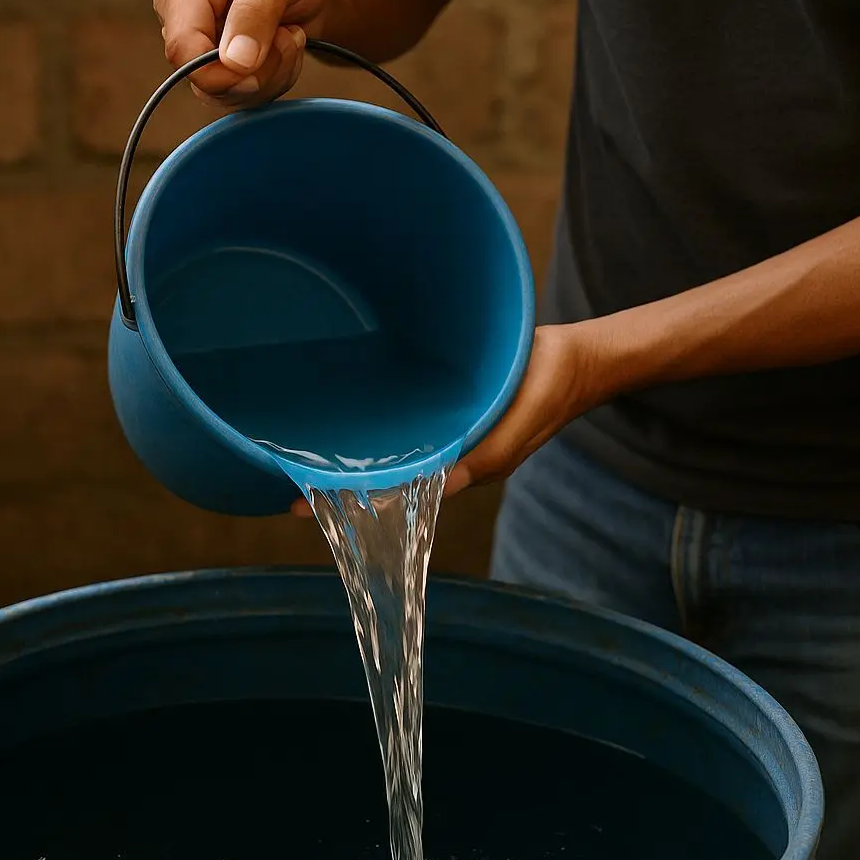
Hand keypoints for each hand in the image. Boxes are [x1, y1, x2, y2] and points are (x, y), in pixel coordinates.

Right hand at [153, 0, 335, 109]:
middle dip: (258, 70)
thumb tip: (233, 62)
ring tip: (291, 37)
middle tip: (291, 36)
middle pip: (204, 76)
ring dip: (271, 76)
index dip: (222, 70)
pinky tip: (284, 52)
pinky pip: (239, 96)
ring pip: (224, 93)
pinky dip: (271, 82)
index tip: (263, 60)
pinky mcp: (216, 65)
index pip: (183, 47)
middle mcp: (180, 13)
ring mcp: (197, 43)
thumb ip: (255, 10)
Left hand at [290, 324, 601, 516]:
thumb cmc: (547, 394)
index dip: (345, 499)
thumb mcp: (512, 431)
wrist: (575, 359)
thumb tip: (436, 487)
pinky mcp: (442, 397)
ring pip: (385, 441)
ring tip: (302, 443)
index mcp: (453, 468)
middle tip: (284, 468)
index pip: (387, 493)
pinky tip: (344, 404)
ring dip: (350, 444)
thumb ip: (477, 461)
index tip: (299, 500)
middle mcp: (440, 450)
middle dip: (336, 473)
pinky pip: (400, 409)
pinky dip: (374, 412)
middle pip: (377, 468)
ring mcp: (441, 425)